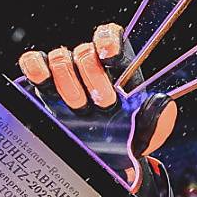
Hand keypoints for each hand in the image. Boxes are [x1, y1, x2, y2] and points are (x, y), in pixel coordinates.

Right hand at [18, 23, 177, 196]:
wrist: (100, 159)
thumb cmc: (125, 138)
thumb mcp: (147, 132)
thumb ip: (159, 117)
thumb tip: (163, 102)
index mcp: (118, 69)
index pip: (110, 36)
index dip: (108, 40)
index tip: (109, 57)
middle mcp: (89, 66)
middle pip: (84, 52)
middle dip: (93, 78)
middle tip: (103, 103)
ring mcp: (64, 74)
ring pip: (60, 58)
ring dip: (68, 83)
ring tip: (79, 107)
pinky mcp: (41, 84)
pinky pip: (32, 62)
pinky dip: (36, 68)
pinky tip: (42, 81)